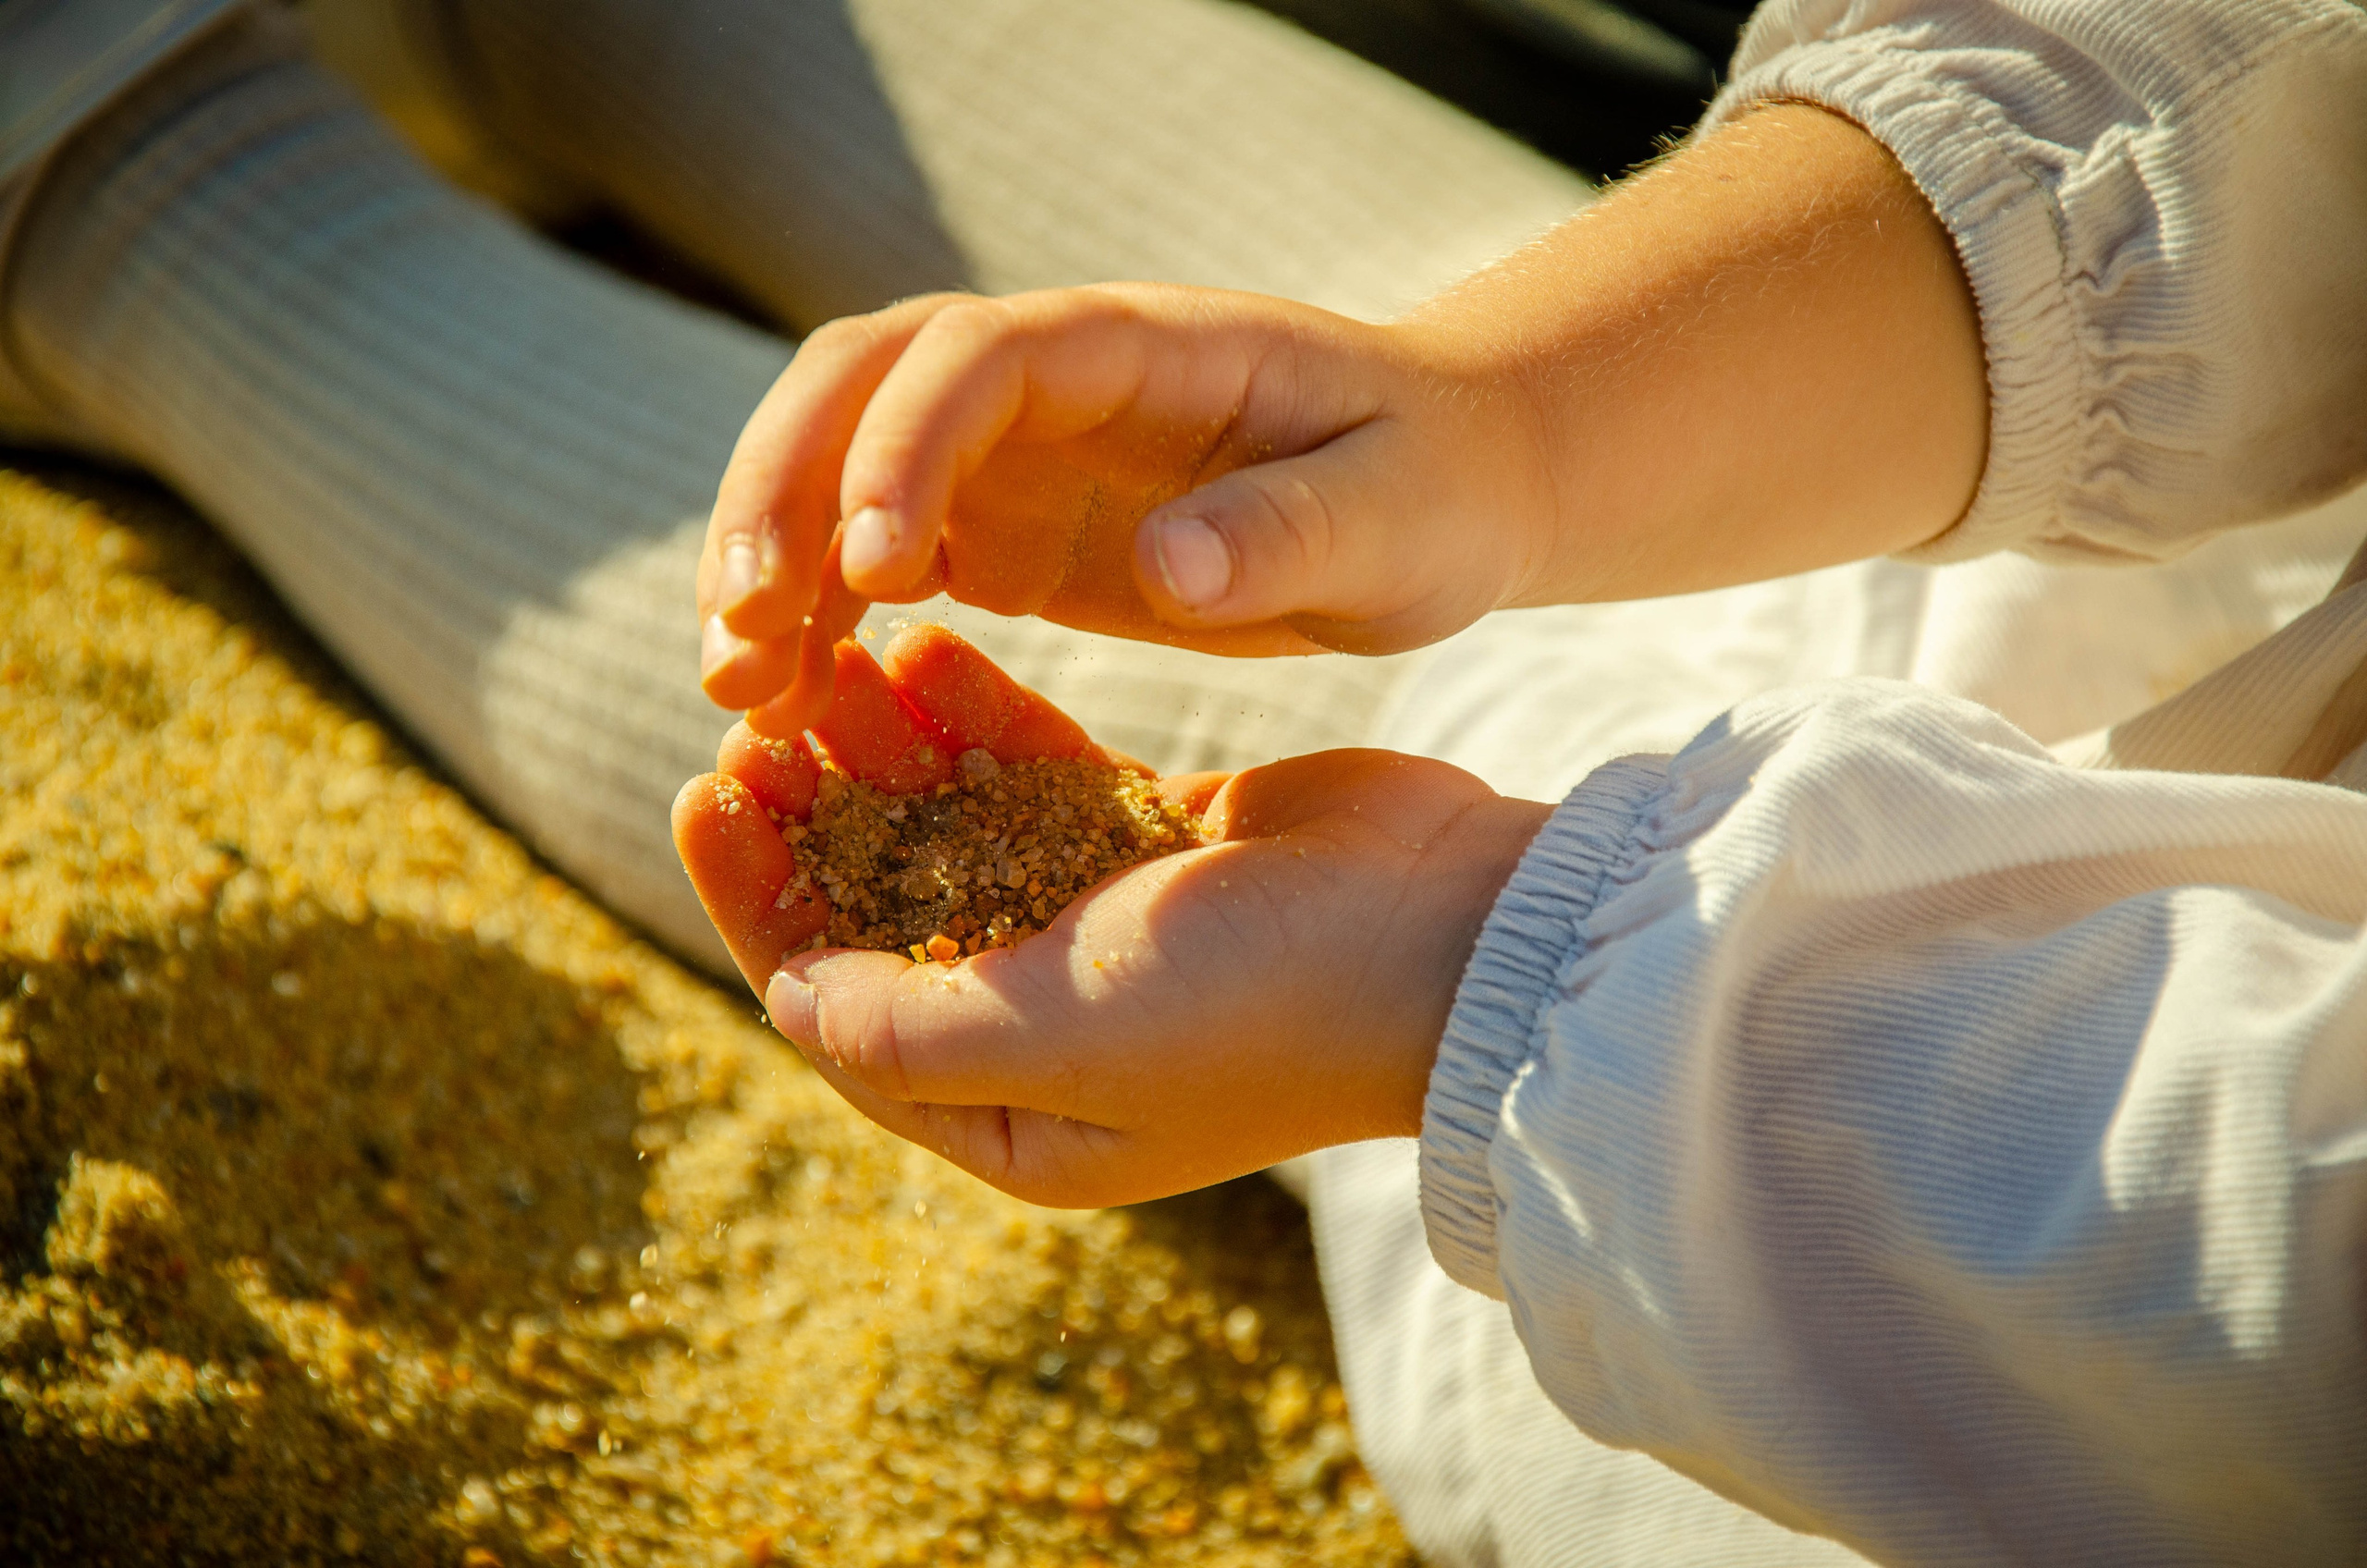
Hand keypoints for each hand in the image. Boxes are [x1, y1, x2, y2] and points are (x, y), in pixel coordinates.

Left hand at [673, 625, 1548, 1206]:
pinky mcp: (1156, 845)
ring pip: (956, 831)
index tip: (705, 787)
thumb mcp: (1065, 1034)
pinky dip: (979, 722)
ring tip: (830, 657)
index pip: (842, 1005)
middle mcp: (1050, 1030)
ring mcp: (1106, 932)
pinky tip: (920, 649)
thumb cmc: (1264, 1004)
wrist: (1456, 932)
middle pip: (887, 908)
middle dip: (815, 812)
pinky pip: (1036, 779)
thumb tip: (792, 997)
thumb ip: (914, 1026)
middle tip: (755, 708)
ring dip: (888, 752)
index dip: (760, 898)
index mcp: (1015, 1113)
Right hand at [696, 283, 1554, 736]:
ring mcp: (1015, 452)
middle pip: (860, 387)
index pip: (975, 357)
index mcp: (1139, 350)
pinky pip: (877, 558)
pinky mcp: (1007, 530)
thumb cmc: (1430, 489)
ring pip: (839, 468)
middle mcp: (1050, 383)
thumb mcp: (1397, 515)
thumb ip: (1293, 529)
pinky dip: (822, 623)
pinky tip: (789, 701)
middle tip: (743, 623)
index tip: (867, 565)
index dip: (902, 445)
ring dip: (770, 562)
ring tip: (734, 688)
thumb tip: (1168, 559)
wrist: (1439, 491)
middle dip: (780, 489)